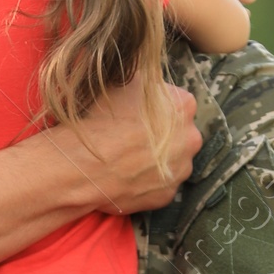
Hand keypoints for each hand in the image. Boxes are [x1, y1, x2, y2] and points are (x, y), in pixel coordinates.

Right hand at [59, 79, 200, 211]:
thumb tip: (148, 78)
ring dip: (157, 158)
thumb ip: (146, 80)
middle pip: (179, 132)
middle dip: (162, 133)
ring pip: (173, 159)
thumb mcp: (124, 81)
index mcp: (184, 105)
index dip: (155, 106)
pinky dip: (148, 180)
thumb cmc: (100, 119)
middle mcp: (191, 138)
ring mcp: (181, 169)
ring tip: (127, 156)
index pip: (177, 101)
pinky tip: (127, 174)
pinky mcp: (168, 195)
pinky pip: (161, 184)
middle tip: (132, 134)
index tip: (137, 111)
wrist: (83, 165)